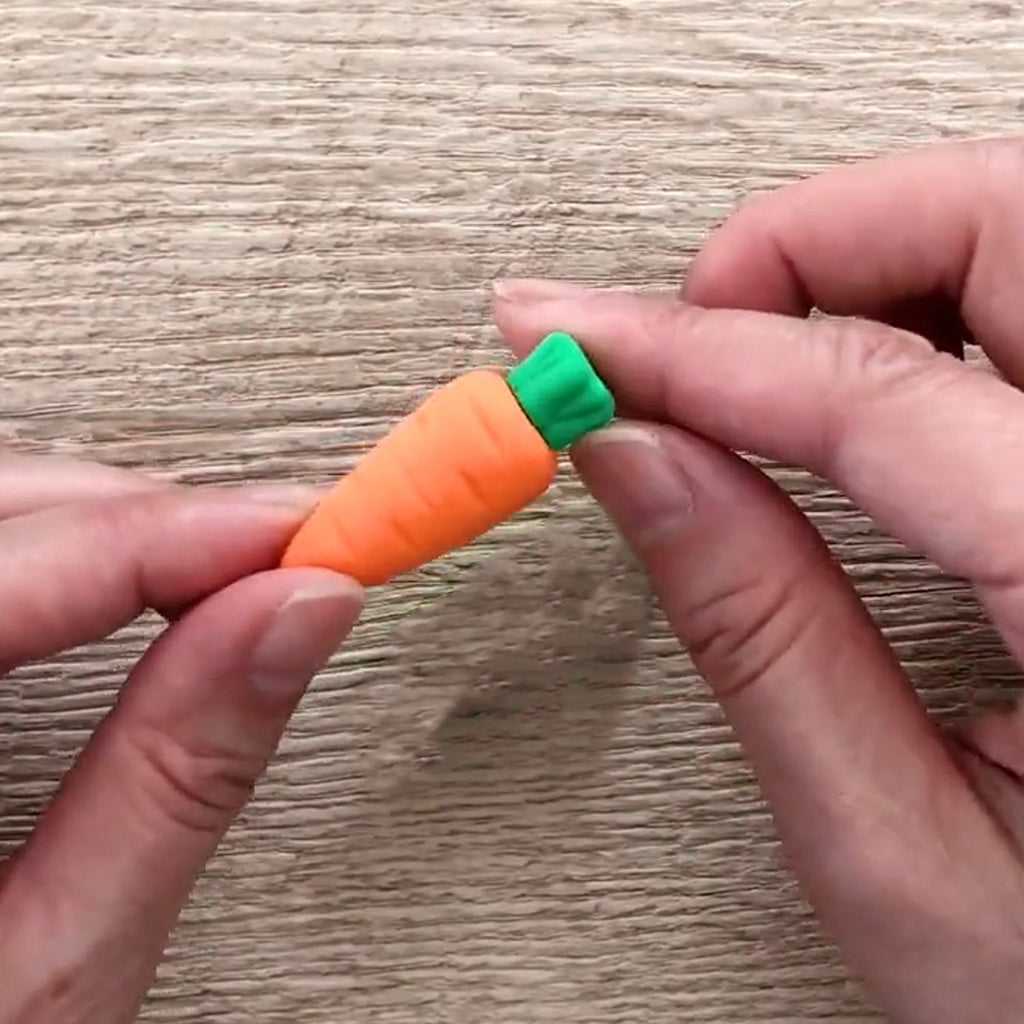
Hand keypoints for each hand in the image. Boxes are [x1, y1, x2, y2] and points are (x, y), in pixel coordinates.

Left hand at [0, 454, 361, 1022]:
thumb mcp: (45, 977)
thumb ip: (178, 777)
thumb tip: (296, 622)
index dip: (167, 538)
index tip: (296, 537)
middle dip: (135, 514)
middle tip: (270, 554)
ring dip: (93, 524)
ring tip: (211, 567)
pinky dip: (48, 556)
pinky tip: (115, 585)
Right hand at [493, 137, 1023, 1023]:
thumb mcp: (907, 853)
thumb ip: (763, 634)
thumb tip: (638, 463)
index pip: (877, 393)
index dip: (691, 353)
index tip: (571, 346)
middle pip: (1001, 225)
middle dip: (803, 244)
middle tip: (674, 325)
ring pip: (1018, 239)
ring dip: (858, 266)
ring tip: (739, 353)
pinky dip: (915, 309)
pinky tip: (840, 377)